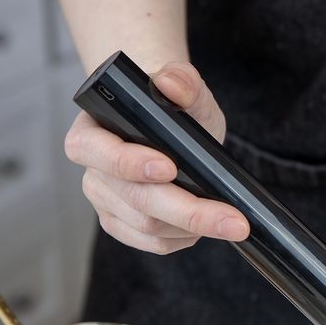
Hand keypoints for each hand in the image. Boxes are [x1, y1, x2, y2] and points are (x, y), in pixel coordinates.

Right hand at [64, 61, 248, 253]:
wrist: (175, 129)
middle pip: (134, 199)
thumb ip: (182, 81)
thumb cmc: (174, 110)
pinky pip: (153, 243)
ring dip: (193, 227)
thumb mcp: (187, 90)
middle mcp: (94, 170)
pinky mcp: (123, 226)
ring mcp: (106, 202)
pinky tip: (204, 228)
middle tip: (233, 220)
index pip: (94, 150)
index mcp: (92, 130)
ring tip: (230, 219)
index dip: (129, 162)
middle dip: (188, 211)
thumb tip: (171, 82)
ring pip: (148, 226)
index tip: (169, 167)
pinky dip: (184, 238)